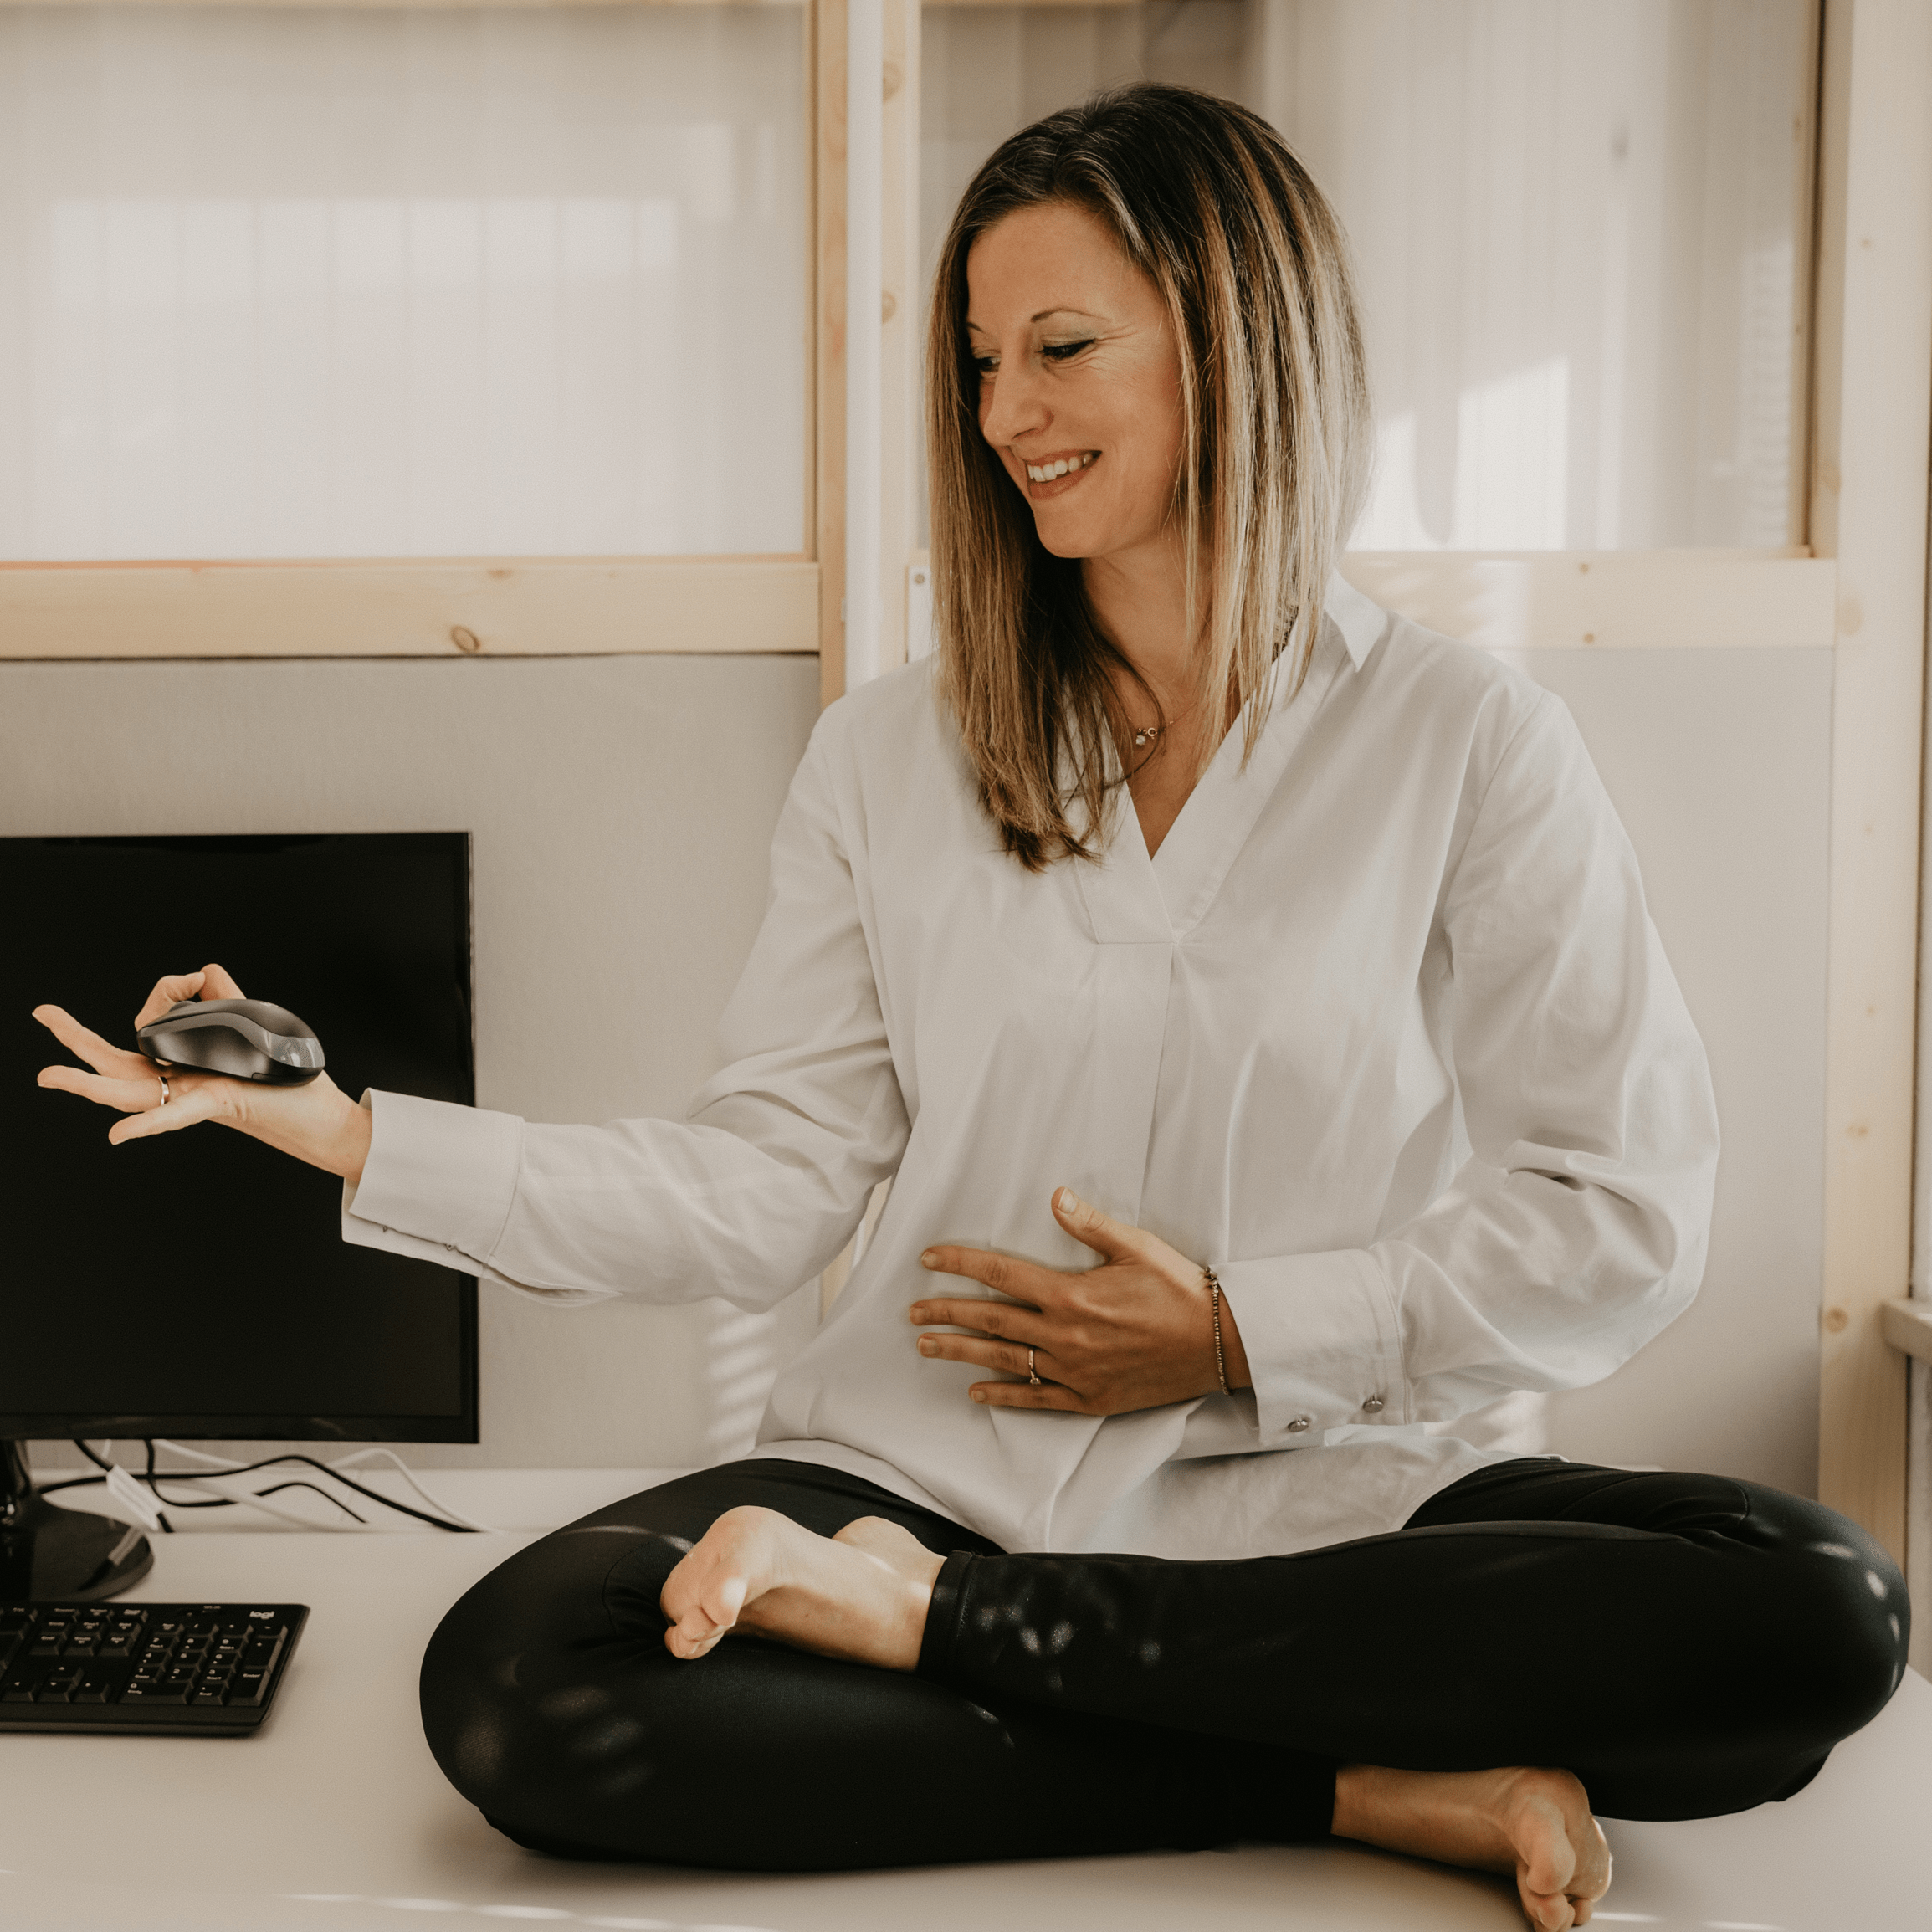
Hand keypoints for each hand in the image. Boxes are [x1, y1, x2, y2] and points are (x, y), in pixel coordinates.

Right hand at [34, 964, 373, 1181]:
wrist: (321, 1115)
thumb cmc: (285, 1080)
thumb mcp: (249, 1026)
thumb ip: (223, 996)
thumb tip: (201, 971)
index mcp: (183, 1064)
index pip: (150, 1025)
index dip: (166, 992)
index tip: (190, 977)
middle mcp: (180, 1084)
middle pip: (117, 1065)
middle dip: (76, 1041)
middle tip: (41, 1013)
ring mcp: (193, 1097)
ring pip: (130, 1093)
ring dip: (86, 1085)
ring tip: (46, 1075)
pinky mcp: (219, 1106)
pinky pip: (176, 1117)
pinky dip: (146, 1125)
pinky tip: (116, 1134)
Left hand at [910, 1187, 1250, 1414]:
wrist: (1217, 1344)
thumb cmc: (1178, 1290)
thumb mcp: (1136, 1247)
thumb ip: (1091, 1225)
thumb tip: (1055, 1197)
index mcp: (1071, 1295)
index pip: (1001, 1275)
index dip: (961, 1264)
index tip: (928, 1259)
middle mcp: (1064, 1336)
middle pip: (991, 1320)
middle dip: (947, 1312)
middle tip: (911, 1309)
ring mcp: (1073, 1372)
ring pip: (1004, 1360)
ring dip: (961, 1351)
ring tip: (925, 1345)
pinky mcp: (1088, 1398)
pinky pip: (1035, 1399)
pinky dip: (1003, 1395)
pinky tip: (976, 1392)